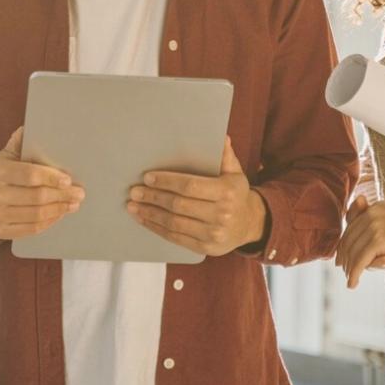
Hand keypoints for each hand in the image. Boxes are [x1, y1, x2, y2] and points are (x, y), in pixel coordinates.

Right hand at [0, 127, 83, 240]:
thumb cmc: (4, 172)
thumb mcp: (8, 154)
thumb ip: (21, 142)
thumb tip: (32, 127)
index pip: (29, 175)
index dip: (51, 178)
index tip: (68, 180)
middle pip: (36, 197)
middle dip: (62, 195)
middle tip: (79, 193)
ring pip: (36, 215)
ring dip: (59, 209)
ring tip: (73, 204)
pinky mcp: (1, 230)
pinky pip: (32, 229)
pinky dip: (49, 222)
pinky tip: (59, 214)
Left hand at [127, 137, 266, 257]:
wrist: (251, 224)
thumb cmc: (236, 194)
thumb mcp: (235, 173)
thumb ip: (225, 156)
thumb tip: (220, 137)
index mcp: (226, 192)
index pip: (190, 186)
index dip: (166, 182)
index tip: (147, 178)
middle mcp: (221, 214)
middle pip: (178, 205)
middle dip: (153, 197)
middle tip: (134, 191)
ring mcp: (213, 233)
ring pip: (174, 223)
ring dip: (150, 214)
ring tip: (133, 206)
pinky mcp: (205, 247)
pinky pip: (176, 237)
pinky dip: (156, 228)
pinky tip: (144, 220)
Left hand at [335, 201, 384, 287]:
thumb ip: (382, 223)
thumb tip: (370, 227)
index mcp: (375, 209)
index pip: (352, 228)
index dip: (344, 243)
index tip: (341, 256)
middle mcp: (371, 215)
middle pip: (349, 239)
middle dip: (344, 257)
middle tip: (342, 270)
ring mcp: (374, 226)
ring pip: (353, 251)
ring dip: (350, 268)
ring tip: (350, 278)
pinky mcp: (379, 240)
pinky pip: (361, 260)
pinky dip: (355, 273)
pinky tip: (352, 283)